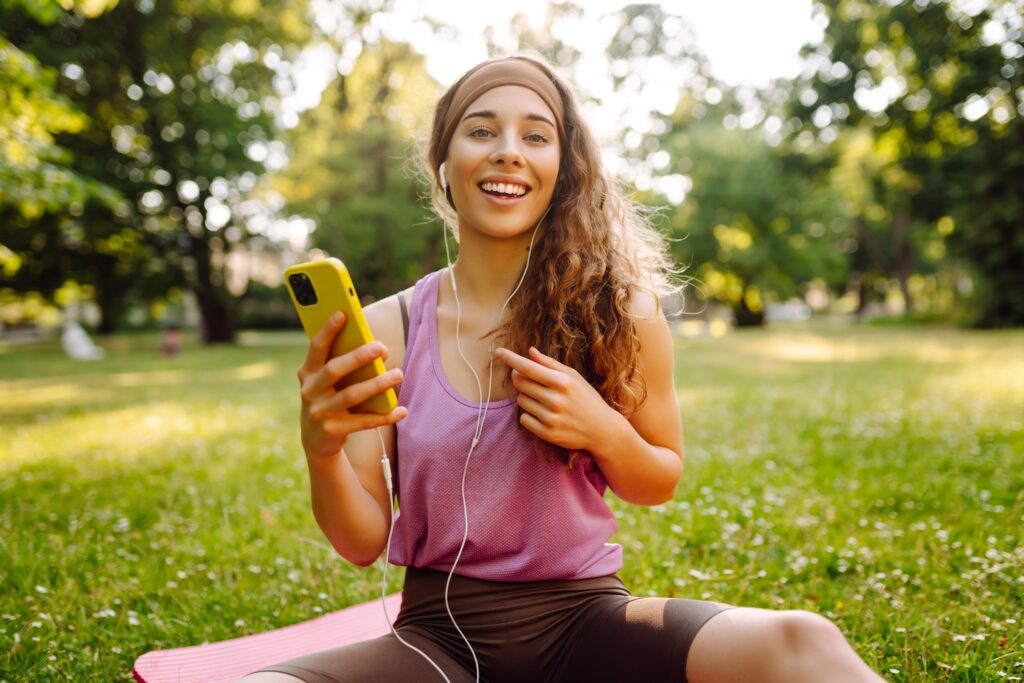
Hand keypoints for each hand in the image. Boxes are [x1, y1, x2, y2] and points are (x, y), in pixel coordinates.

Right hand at [297, 311, 406, 458]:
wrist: (316, 440)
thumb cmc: (328, 398)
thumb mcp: (326, 381)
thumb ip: (339, 362)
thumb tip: (369, 343)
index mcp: (307, 372)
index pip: (316, 347)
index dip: (328, 330)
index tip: (343, 313)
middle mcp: (310, 391)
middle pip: (335, 370)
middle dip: (359, 357)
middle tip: (382, 348)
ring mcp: (319, 412)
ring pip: (352, 395)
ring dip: (377, 384)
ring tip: (399, 374)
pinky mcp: (332, 431)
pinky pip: (363, 421)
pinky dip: (384, 415)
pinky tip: (401, 410)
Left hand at [495, 346, 621, 452]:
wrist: (602, 429)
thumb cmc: (586, 398)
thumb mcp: (573, 377)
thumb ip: (549, 364)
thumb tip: (529, 351)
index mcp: (562, 381)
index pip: (527, 367)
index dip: (510, 358)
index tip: (498, 352)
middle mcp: (555, 399)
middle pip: (520, 383)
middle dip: (520, 379)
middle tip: (531, 380)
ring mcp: (551, 418)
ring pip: (520, 400)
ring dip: (527, 398)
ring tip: (544, 400)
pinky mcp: (548, 434)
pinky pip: (524, 419)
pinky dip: (529, 415)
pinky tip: (544, 415)